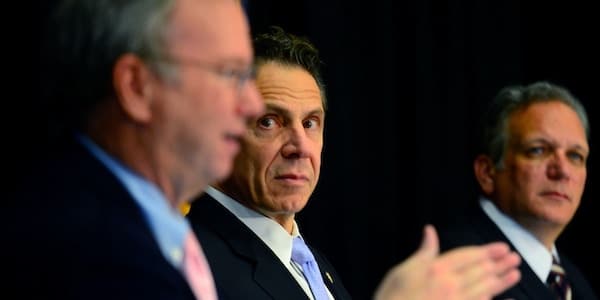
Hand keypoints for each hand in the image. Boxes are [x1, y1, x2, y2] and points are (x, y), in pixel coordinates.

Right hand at [373, 225, 520, 299]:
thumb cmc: (391, 297)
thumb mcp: (402, 270)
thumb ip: (423, 253)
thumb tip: (429, 231)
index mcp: (436, 269)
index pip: (468, 256)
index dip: (487, 251)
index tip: (503, 248)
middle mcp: (451, 286)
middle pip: (480, 272)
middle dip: (499, 264)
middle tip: (515, 258)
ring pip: (485, 289)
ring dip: (502, 281)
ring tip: (515, 273)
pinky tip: (505, 299)